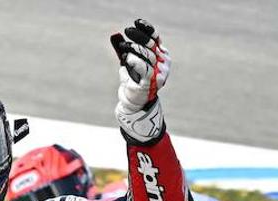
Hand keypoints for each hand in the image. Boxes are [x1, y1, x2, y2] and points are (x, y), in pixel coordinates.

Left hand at [111, 20, 169, 143]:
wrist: (134, 101)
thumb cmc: (132, 79)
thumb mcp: (129, 61)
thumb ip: (125, 49)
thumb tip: (115, 35)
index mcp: (161, 55)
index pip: (156, 38)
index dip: (147, 30)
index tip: (136, 23)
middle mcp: (163, 63)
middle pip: (151, 45)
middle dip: (139, 37)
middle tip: (127, 31)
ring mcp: (159, 73)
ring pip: (148, 56)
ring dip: (135, 49)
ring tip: (124, 46)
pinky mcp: (151, 82)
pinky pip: (144, 68)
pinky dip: (135, 61)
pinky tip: (127, 58)